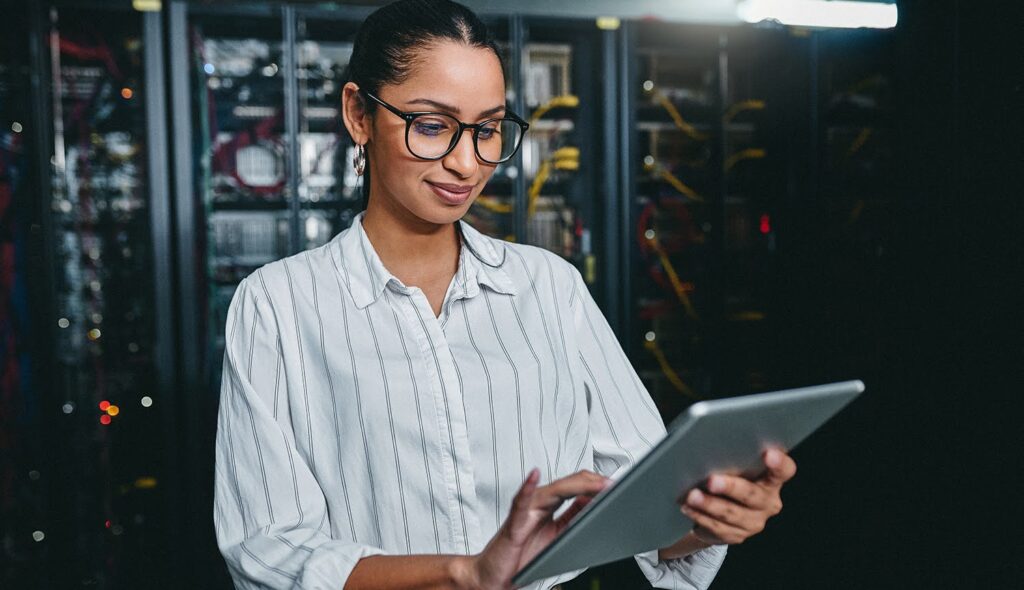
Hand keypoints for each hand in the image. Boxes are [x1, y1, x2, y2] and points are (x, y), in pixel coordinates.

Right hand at [459, 469, 610, 589]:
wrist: (495, 576)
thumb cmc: (521, 556)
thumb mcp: (556, 535)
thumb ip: (571, 517)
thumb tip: (591, 501)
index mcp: (548, 506)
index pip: (575, 487)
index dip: (595, 484)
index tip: (616, 486)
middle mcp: (537, 503)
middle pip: (568, 485)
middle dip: (592, 483)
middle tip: (612, 484)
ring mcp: (525, 511)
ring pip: (552, 490)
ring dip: (575, 485)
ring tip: (595, 483)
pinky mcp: (514, 523)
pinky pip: (520, 502)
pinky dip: (527, 487)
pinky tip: (534, 476)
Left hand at [680, 448, 796, 544]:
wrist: (723, 512)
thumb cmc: (730, 478)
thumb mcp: (736, 467)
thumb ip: (733, 459)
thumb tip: (710, 447)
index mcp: (773, 480)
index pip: (784, 471)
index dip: (779, 464)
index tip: (769, 454)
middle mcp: (768, 502)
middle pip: (752, 495)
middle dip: (731, 487)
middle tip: (711, 481)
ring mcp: (754, 522)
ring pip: (731, 514)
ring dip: (709, 504)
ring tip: (691, 495)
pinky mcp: (738, 535)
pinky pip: (718, 527)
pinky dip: (701, 516)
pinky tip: (689, 507)